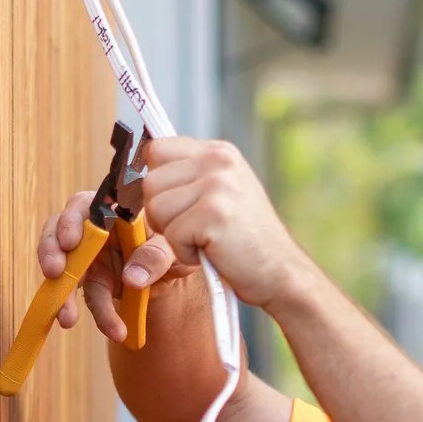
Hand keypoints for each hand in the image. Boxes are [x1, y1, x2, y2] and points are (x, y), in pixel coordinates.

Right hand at [40, 189, 190, 343]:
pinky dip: (84, 313)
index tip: (70, 241)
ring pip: (60, 265)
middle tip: (54, 272)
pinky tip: (108, 329)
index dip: (71, 221)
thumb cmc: (171, 248)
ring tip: (67, 317)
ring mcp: (84, 253)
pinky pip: (76, 295)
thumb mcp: (173, 250)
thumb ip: (156, 257)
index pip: (84, 205)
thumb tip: (132, 278)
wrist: (169, 274)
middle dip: (51, 251)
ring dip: (60, 291)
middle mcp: (91, 228)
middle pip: (58, 231)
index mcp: (111, 209)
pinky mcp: (86, 279)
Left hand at [135, 137, 314, 309]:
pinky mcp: (213, 214)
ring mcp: (217, 185)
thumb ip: (190, 177)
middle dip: (162, 214)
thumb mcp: (222, 194)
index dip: (158, 182)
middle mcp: (218, 161)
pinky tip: (212, 252)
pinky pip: (171, 235)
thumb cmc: (245, 241)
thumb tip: (142, 169)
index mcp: (219, 152)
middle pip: (150, 182)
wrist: (281, 272)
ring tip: (205, 241)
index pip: (157, 149)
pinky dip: (185, 253)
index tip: (177, 204)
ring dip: (173, 235)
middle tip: (195, 230)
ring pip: (156, 208)